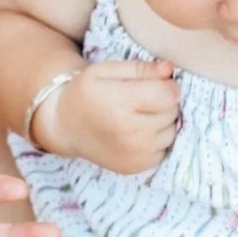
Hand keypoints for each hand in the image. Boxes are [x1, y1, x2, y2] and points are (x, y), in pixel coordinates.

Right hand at [35, 58, 178, 173]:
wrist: (66, 127)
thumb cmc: (86, 93)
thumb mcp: (104, 70)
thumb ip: (139, 68)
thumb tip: (169, 69)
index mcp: (120, 102)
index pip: (168, 94)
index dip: (166, 85)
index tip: (154, 83)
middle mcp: (130, 131)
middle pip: (171, 112)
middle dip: (163, 102)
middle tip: (142, 98)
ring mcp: (134, 153)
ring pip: (171, 132)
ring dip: (162, 122)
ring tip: (140, 115)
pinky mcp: (136, 167)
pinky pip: (163, 150)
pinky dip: (156, 140)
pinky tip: (137, 132)